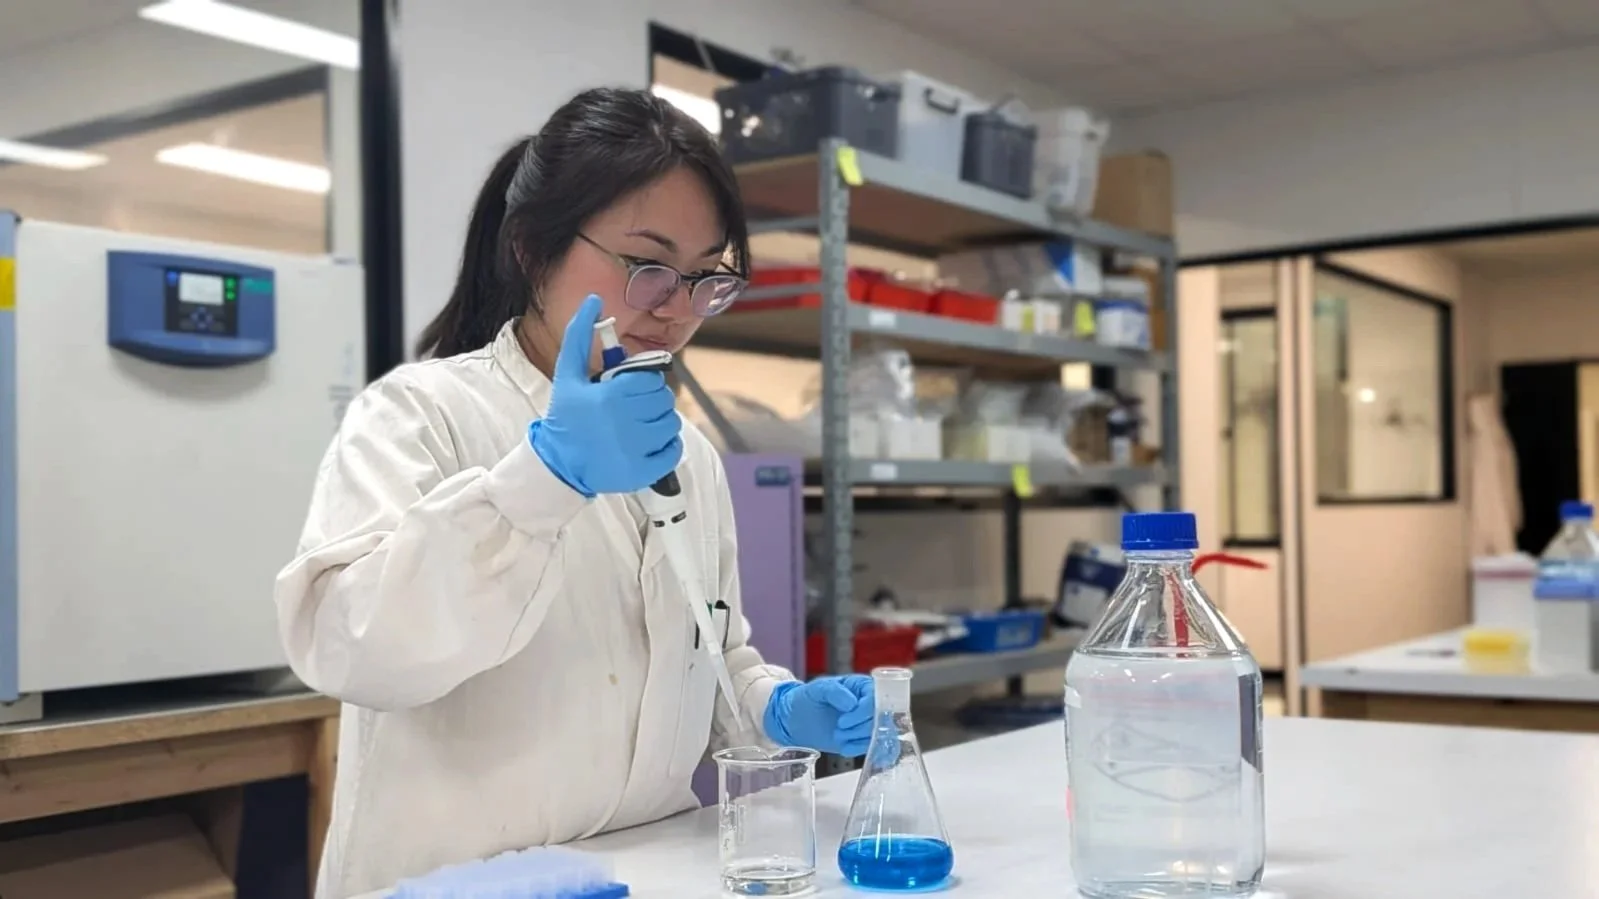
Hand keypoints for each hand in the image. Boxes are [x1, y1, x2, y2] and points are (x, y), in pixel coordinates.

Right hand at [529, 295, 682, 495]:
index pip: (651, 380)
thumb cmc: (566, 415)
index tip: (628, 390)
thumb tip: (594, 299)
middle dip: (651, 401)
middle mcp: (624, 424)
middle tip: (632, 408)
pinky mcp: (643, 473)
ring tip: (637, 427)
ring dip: (659, 423)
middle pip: (663, 401)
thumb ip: (580, 334)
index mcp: (609, 397)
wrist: (558, 464)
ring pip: (671, 424)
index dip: (643, 383)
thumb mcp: (568, 373)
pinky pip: (674, 451)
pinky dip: (666, 447)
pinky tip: (644, 445)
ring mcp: (634, 451)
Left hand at [763, 675, 874, 756]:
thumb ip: (834, 691)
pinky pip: (871, 746)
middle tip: (839, 728)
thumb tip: (852, 703)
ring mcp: (866, 722)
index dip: (864, 711)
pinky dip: (857, 749)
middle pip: (879, 718)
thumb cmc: (806, 698)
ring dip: (857, 738)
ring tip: (838, 736)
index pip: (876, 697)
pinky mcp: (862, 738)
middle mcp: (868, 703)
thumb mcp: (817, 689)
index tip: (844, 720)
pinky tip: (844, 747)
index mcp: (861, 686)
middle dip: (858, 728)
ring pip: (877, 733)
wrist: (796, 720)